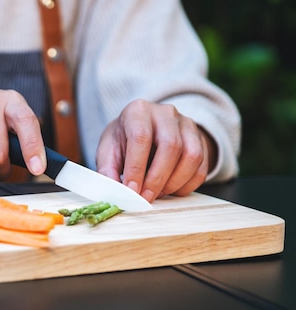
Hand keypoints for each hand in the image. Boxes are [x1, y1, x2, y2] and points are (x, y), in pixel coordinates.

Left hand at [95, 99, 216, 201]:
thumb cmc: (123, 141)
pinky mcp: (200, 141)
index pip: (141, 137)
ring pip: (191, 156)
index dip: (137, 167)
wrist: (142, 129)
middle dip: (157, 178)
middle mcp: (165, 113)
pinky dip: (186, 185)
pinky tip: (170, 190)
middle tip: (145, 198)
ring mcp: (186, 125)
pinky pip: (201, 167)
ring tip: (157, 194)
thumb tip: (115, 193)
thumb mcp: (108, 151)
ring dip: (174, 182)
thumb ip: (108, 171)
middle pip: (171, 146)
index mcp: (138, 111)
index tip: (131, 190)